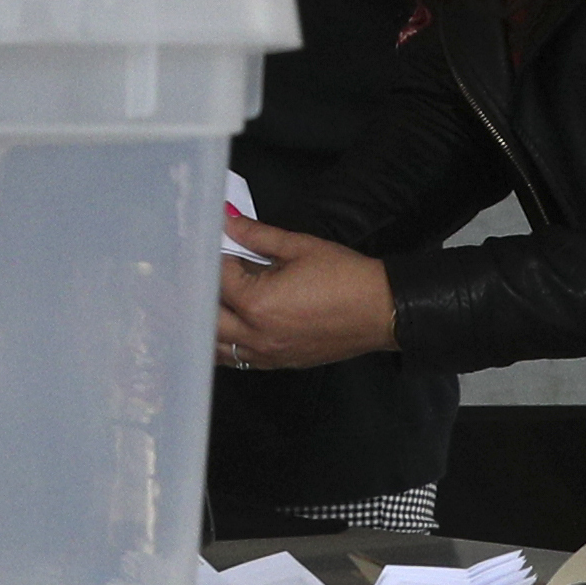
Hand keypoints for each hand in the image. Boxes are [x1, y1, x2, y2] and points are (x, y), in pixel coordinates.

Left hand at [213, 228, 394, 367]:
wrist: (382, 310)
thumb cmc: (345, 277)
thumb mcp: (300, 247)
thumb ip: (258, 235)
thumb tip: (228, 220)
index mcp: (257, 304)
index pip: (218, 279)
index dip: (216, 259)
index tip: (218, 247)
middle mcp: (257, 335)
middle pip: (208, 319)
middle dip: (203, 296)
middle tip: (204, 277)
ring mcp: (269, 354)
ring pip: (220, 349)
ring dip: (210, 328)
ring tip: (209, 307)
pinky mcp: (282, 363)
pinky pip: (243, 360)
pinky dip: (230, 347)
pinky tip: (230, 330)